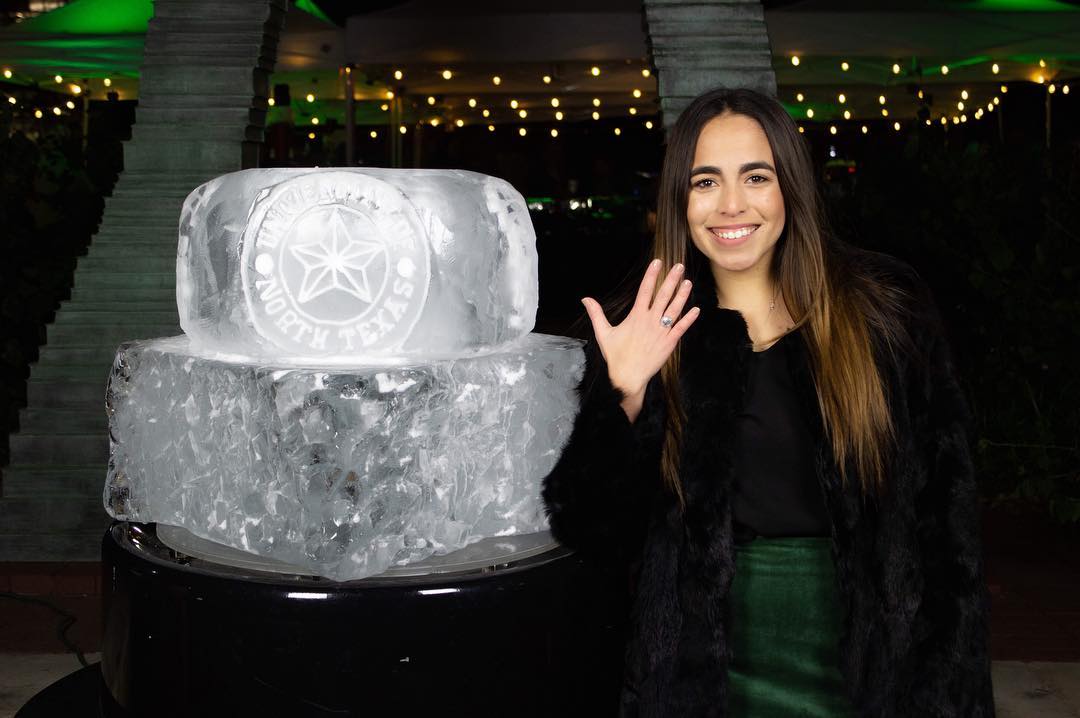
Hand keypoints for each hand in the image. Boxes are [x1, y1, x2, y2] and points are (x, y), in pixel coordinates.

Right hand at [582, 259, 699, 401]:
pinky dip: (689, 318)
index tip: (658, 262)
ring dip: (682, 295)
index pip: (645, 290)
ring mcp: (661, 331)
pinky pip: (681, 328)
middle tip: (679, 266)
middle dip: (672, 279)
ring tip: (688, 282)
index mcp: (636, 316)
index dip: (651, 275)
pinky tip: (696, 310)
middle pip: (663, 296)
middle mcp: (650, 321)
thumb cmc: (615, 356)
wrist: (628, 377)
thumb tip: (585, 299)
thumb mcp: (603, 333)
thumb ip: (596, 314)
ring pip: (674, 309)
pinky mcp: (669, 343)